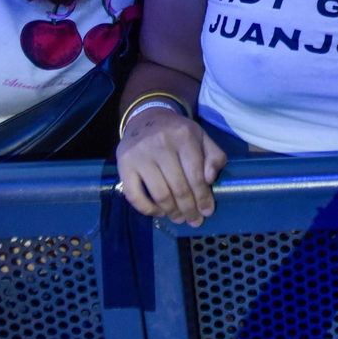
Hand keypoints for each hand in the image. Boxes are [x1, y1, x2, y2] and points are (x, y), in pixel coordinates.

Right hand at [115, 109, 225, 226]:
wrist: (147, 118)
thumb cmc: (178, 133)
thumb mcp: (201, 137)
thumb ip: (214, 156)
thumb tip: (210, 179)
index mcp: (184, 136)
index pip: (196, 174)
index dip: (203, 196)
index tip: (207, 211)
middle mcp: (161, 144)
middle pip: (178, 186)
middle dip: (189, 208)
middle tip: (194, 220)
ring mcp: (140, 155)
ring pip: (159, 193)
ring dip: (171, 211)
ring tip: (179, 219)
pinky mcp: (123, 164)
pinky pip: (134, 195)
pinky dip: (147, 209)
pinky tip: (159, 212)